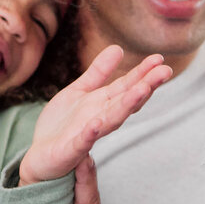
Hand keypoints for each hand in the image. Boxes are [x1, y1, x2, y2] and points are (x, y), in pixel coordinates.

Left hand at [18, 45, 171, 183]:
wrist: (38, 155)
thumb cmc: (61, 125)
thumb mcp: (79, 91)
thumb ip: (99, 72)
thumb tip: (119, 48)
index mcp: (103, 104)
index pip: (127, 87)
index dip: (143, 73)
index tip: (159, 59)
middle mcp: (101, 119)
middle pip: (126, 101)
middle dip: (146, 86)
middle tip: (165, 71)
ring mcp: (87, 135)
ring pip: (111, 120)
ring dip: (127, 105)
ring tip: (142, 90)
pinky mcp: (71, 150)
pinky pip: (82, 141)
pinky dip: (90, 133)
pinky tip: (96, 124)